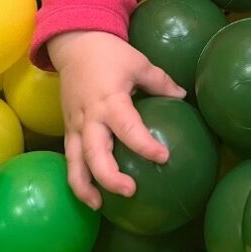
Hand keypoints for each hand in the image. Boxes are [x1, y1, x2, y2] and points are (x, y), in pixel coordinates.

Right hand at [48, 30, 186, 209]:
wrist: (76, 45)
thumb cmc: (111, 54)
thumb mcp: (139, 63)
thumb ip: (160, 82)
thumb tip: (182, 97)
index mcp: (110, 100)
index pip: (129, 128)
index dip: (146, 145)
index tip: (163, 157)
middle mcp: (90, 117)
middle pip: (95, 154)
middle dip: (110, 177)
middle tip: (131, 191)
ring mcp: (75, 125)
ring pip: (74, 163)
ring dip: (84, 187)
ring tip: (99, 206)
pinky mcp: (67, 128)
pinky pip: (70, 157)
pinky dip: (76, 177)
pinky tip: (89, 192)